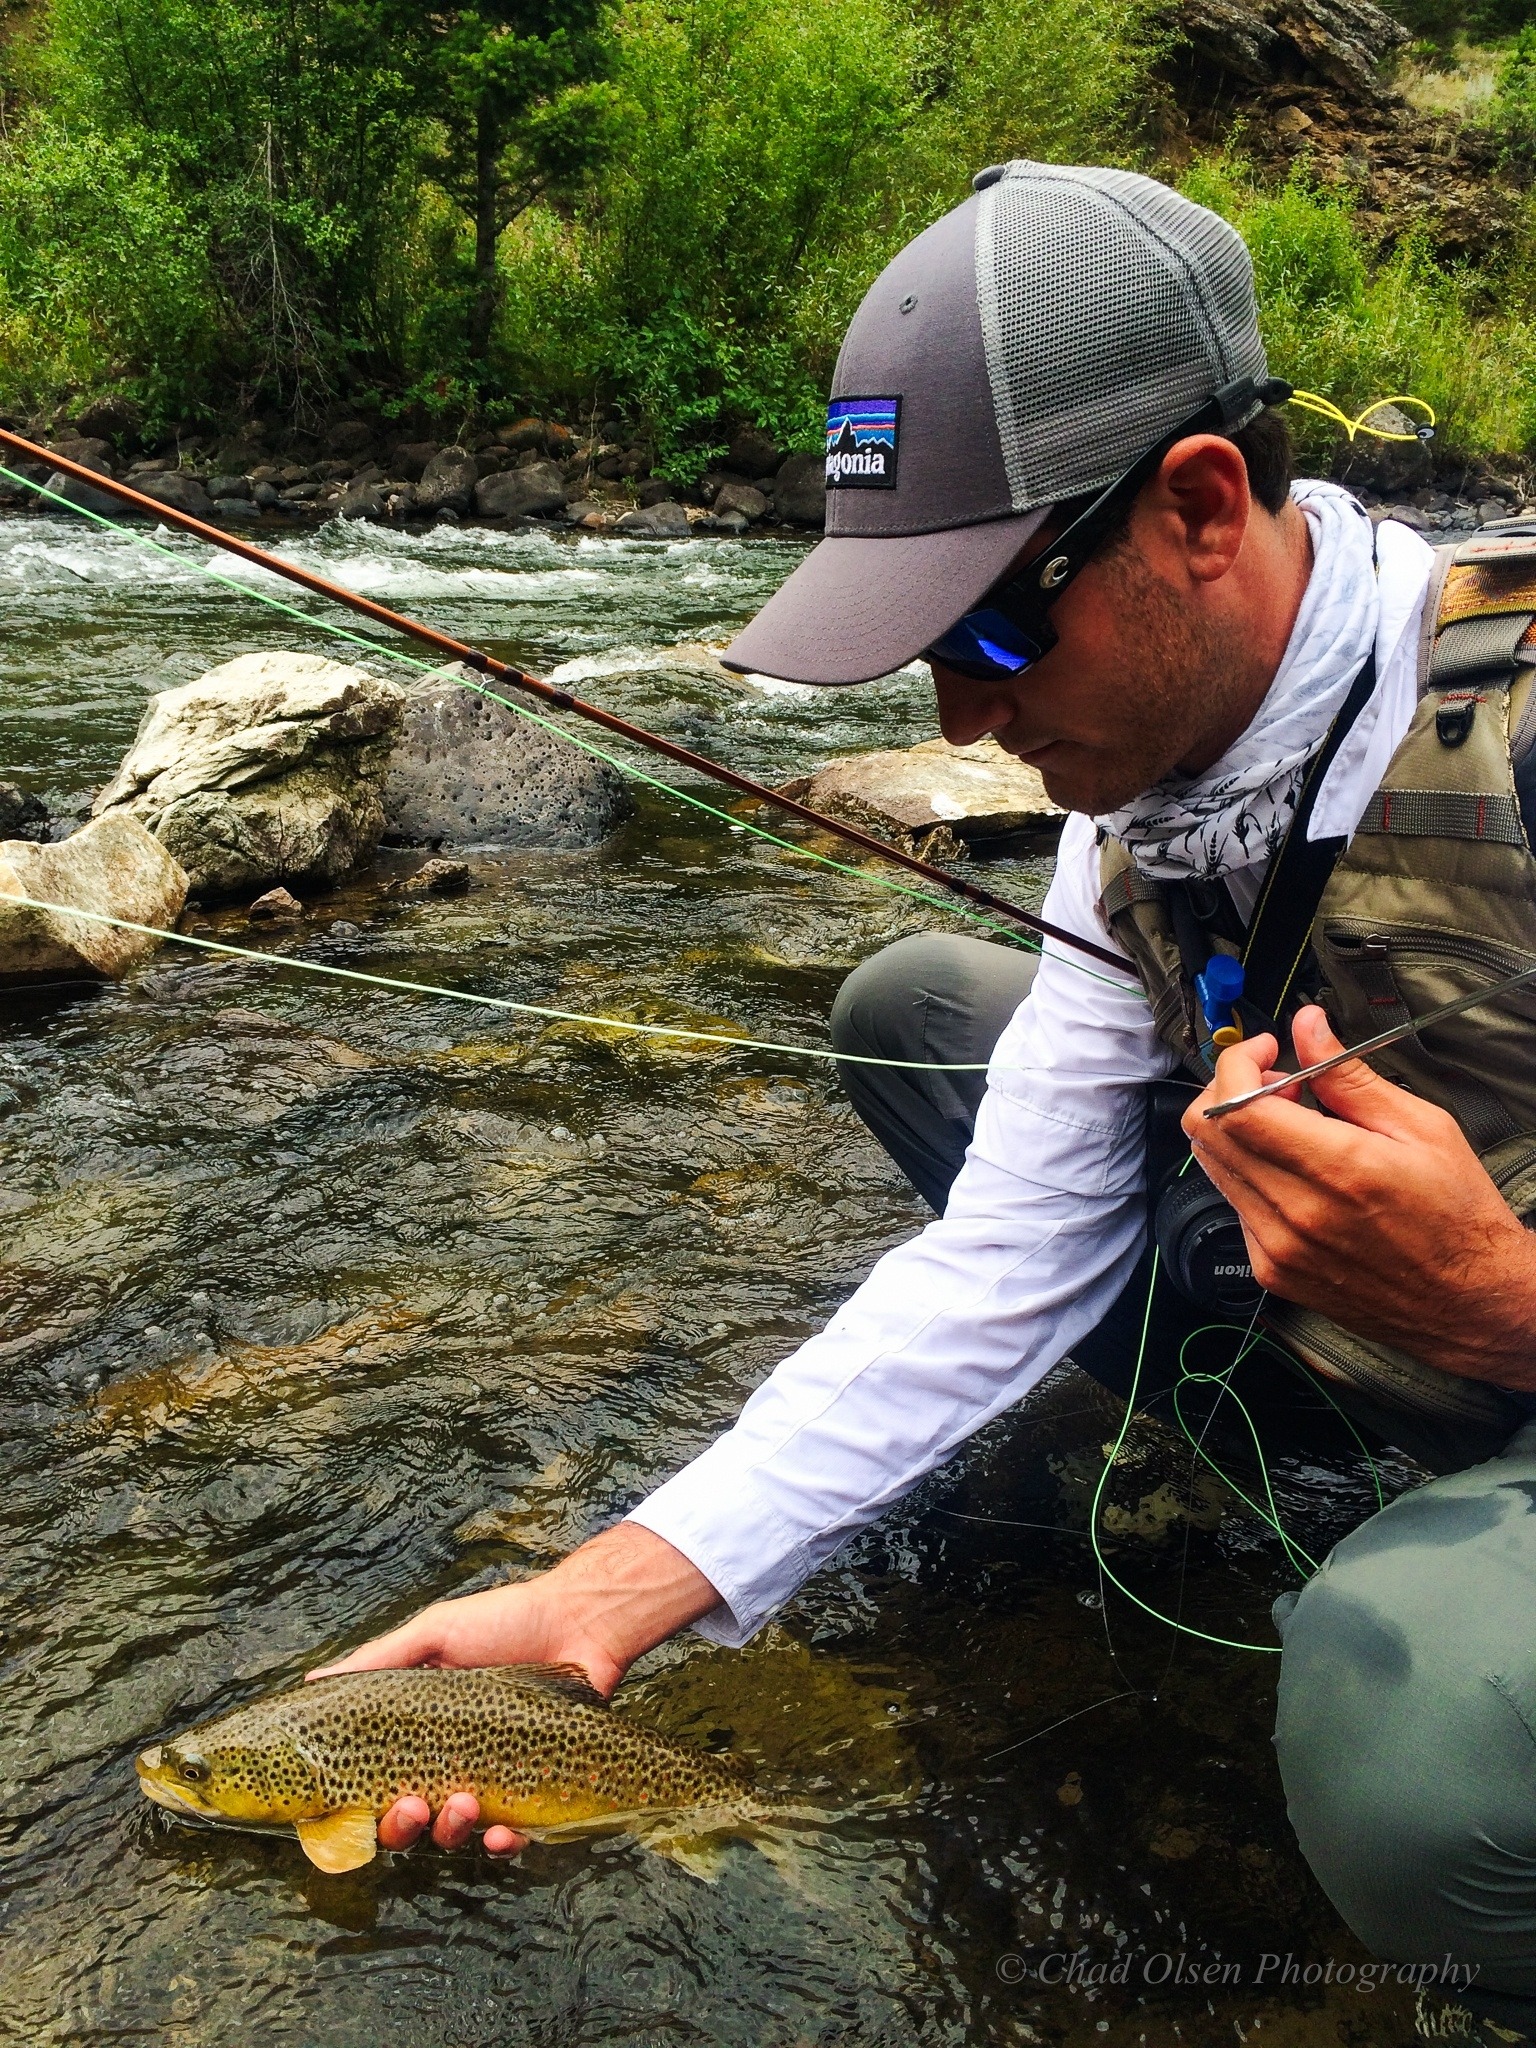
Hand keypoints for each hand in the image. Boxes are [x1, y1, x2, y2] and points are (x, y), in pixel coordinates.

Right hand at [306, 1522, 720, 1856]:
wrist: (580, 1622)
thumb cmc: (505, 1621)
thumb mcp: (435, 1633)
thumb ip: (379, 1661)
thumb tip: (313, 1679)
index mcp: (416, 1730)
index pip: (370, 1781)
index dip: (352, 1806)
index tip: (344, 1811)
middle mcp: (445, 1761)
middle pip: (405, 1818)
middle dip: (399, 1826)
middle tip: (409, 1806)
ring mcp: (488, 1778)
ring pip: (453, 1832)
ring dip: (450, 1830)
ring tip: (465, 1803)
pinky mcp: (532, 1791)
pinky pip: (509, 1836)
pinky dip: (501, 1843)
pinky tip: (501, 1833)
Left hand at [1184, 1004, 1535, 1389]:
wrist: (1469, 1302)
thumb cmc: (1457, 1217)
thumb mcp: (1421, 1128)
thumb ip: (1349, 1076)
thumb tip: (1308, 1027)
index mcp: (1337, 1170)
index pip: (1235, 1107)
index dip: (1236, 1065)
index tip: (1263, 1050)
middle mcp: (1296, 1214)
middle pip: (1207, 1133)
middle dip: (1230, 1090)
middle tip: (1279, 1085)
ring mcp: (1277, 1248)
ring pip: (1214, 1166)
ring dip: (1239, 1131)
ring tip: (1295, 1125)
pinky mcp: (1271, 1271)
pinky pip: (1235, 1204)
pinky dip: (1252, 1173)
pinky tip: (1298, 1171)